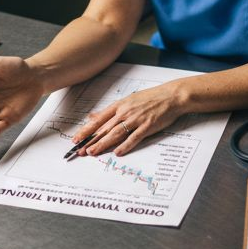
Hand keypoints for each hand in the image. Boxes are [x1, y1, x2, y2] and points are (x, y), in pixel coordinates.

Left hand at [71, 81, 186, 157]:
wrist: (171, 96)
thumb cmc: (151, 98)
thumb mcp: (128, 101)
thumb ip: (110, 111)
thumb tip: (93, 116)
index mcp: (119, 106)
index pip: (99, 120)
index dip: (86, 130)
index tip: (76, 139)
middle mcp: (125, 112)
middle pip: (105, 128)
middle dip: (91, 140)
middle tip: (80, 151)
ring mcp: (136, 119)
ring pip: (116, 133)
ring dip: (103, 144)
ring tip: (93, 152)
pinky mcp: (147, 126)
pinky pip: (134, 137)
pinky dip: (125, 145)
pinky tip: (117, 152)